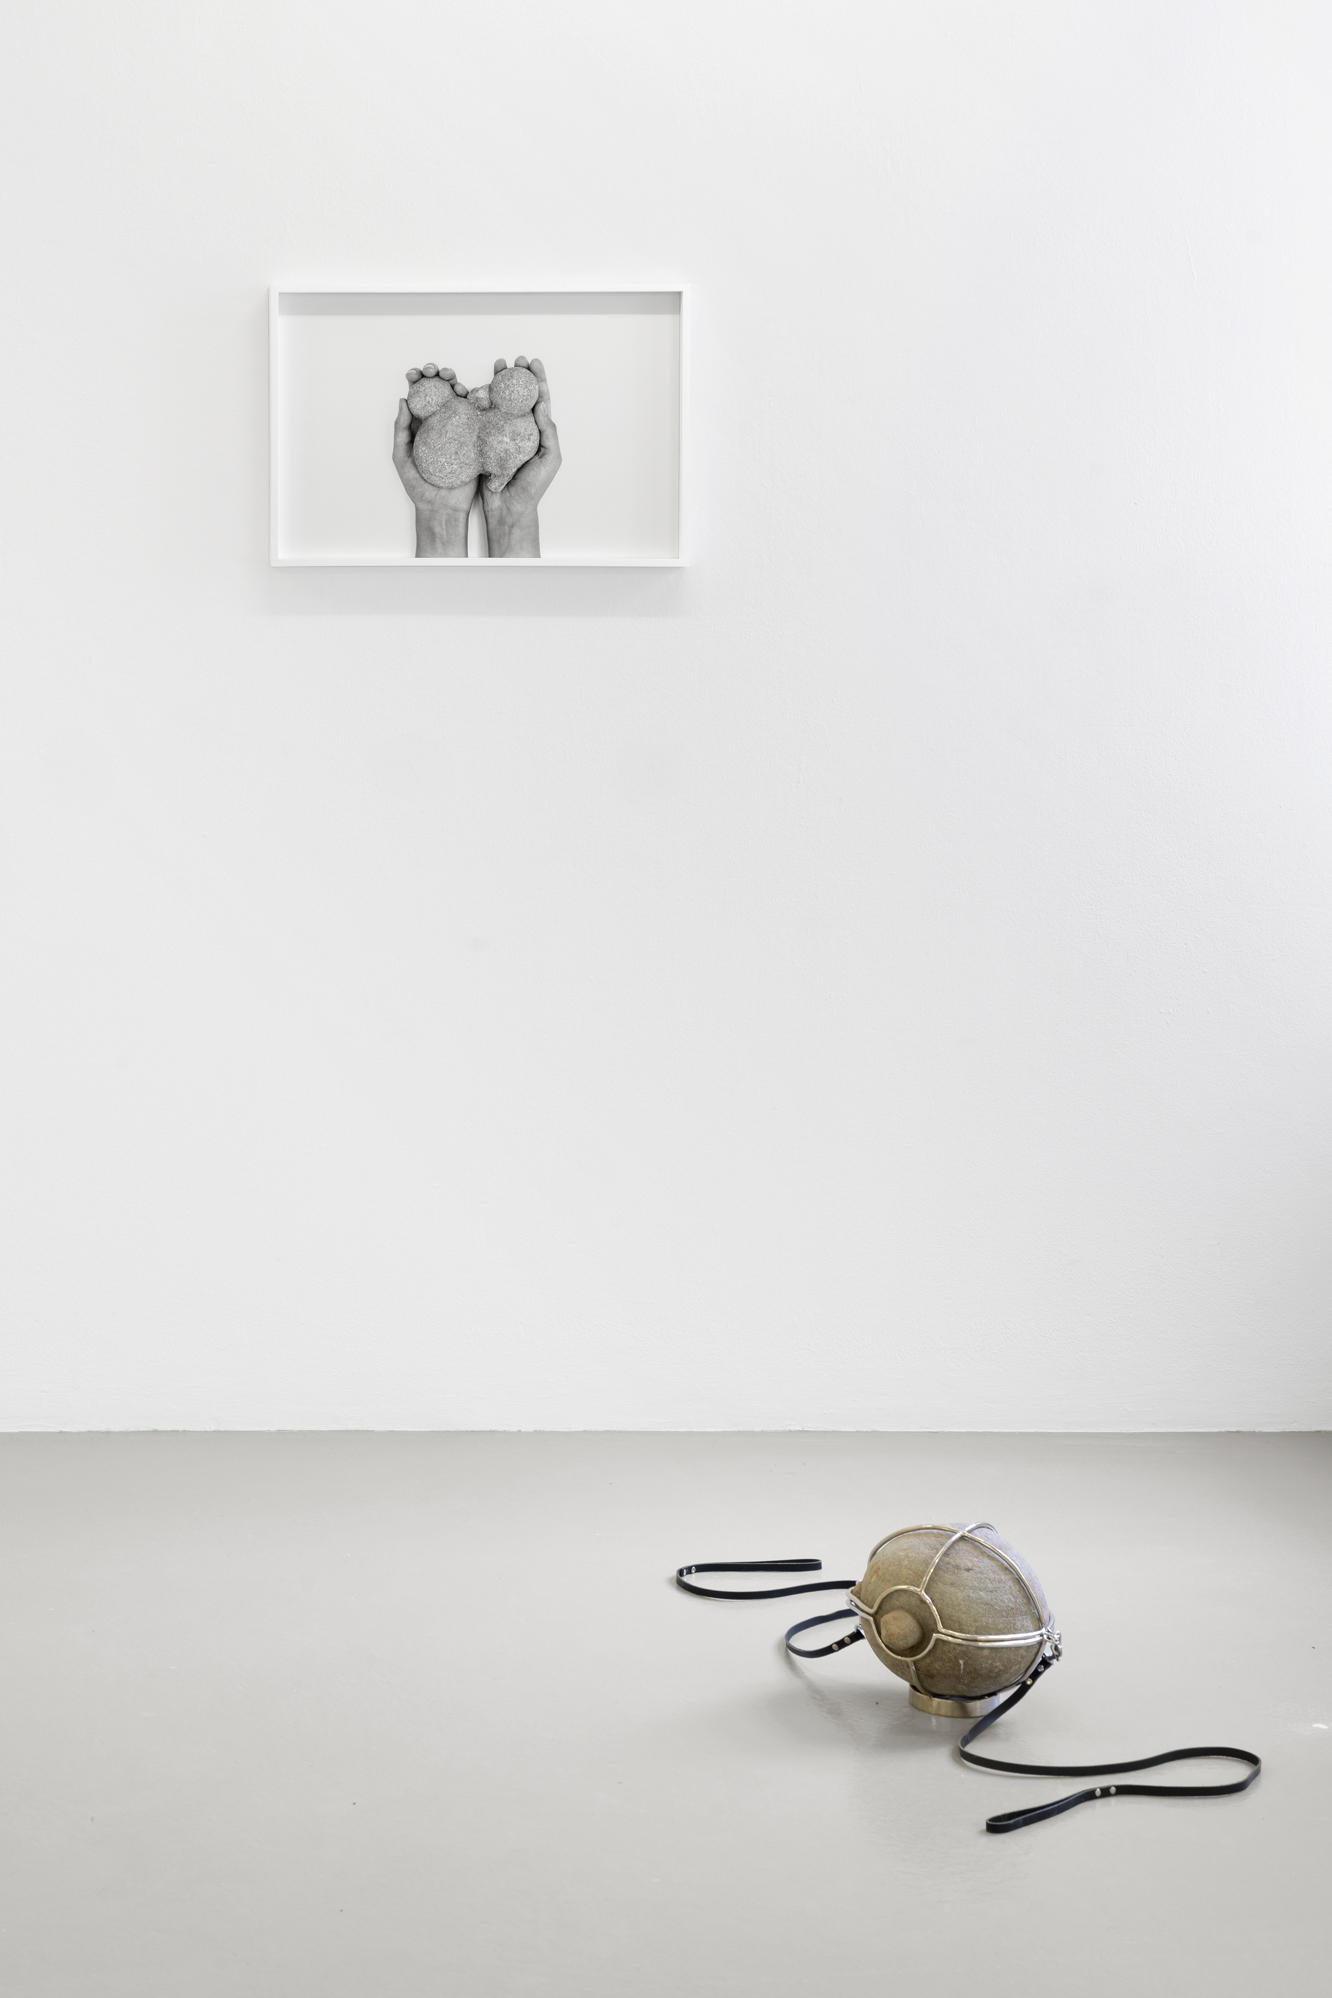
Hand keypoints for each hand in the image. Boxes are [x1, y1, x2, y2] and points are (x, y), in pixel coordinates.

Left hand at [393, 365, 476, 557]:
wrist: (441, 508)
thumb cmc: (418, 486)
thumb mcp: (401, 457)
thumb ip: (401, 430)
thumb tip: (403, 401)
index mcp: (422, 425)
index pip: (420, 395)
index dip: (417, 380)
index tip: (415, 374)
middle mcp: (441, 423)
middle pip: (441, 392)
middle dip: (438, 376)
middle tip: (435, 371)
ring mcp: (459, 430)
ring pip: (460, 399)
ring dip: (457, 384)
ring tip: (453, 382)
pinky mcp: (475, 439)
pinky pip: (477, 416)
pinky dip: (477, 402)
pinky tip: (472, 395)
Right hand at [481, 357, 560, 558]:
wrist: (508, 508)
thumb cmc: (533, 488)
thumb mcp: (549, 459)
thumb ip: (549, 432)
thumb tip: (542, 404)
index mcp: (537, 432)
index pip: (539, 400)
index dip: (537, 380)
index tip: (533, 363)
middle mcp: (519, 430)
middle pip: (518, 395)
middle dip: (516, 375)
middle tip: (514, 360)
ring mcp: (501, 434)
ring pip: (499, 401)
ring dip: (497, 382)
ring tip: (497, 366)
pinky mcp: (484, 440)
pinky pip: (481, 417)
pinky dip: (479, 401)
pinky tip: (478, 388)